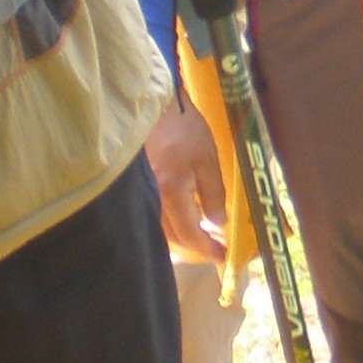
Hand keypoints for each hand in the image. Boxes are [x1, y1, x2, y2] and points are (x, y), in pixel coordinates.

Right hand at [143, 90, 227, 261]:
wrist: (152, 105)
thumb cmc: (183, 128)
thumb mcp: (207, 158)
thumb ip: (214, 193)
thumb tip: (218, 223)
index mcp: (172, 194)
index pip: (191, 235)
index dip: (207, 249)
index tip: (223, 257)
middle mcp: (153, 200)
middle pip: (174, 239)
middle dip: (197, 247)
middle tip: (217, 246)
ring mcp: (143, 194)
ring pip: (162, 230)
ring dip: (183, 238)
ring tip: (203, 235)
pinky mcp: (139, 188)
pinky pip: (154, 217)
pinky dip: (170, 225)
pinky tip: (182, 219)